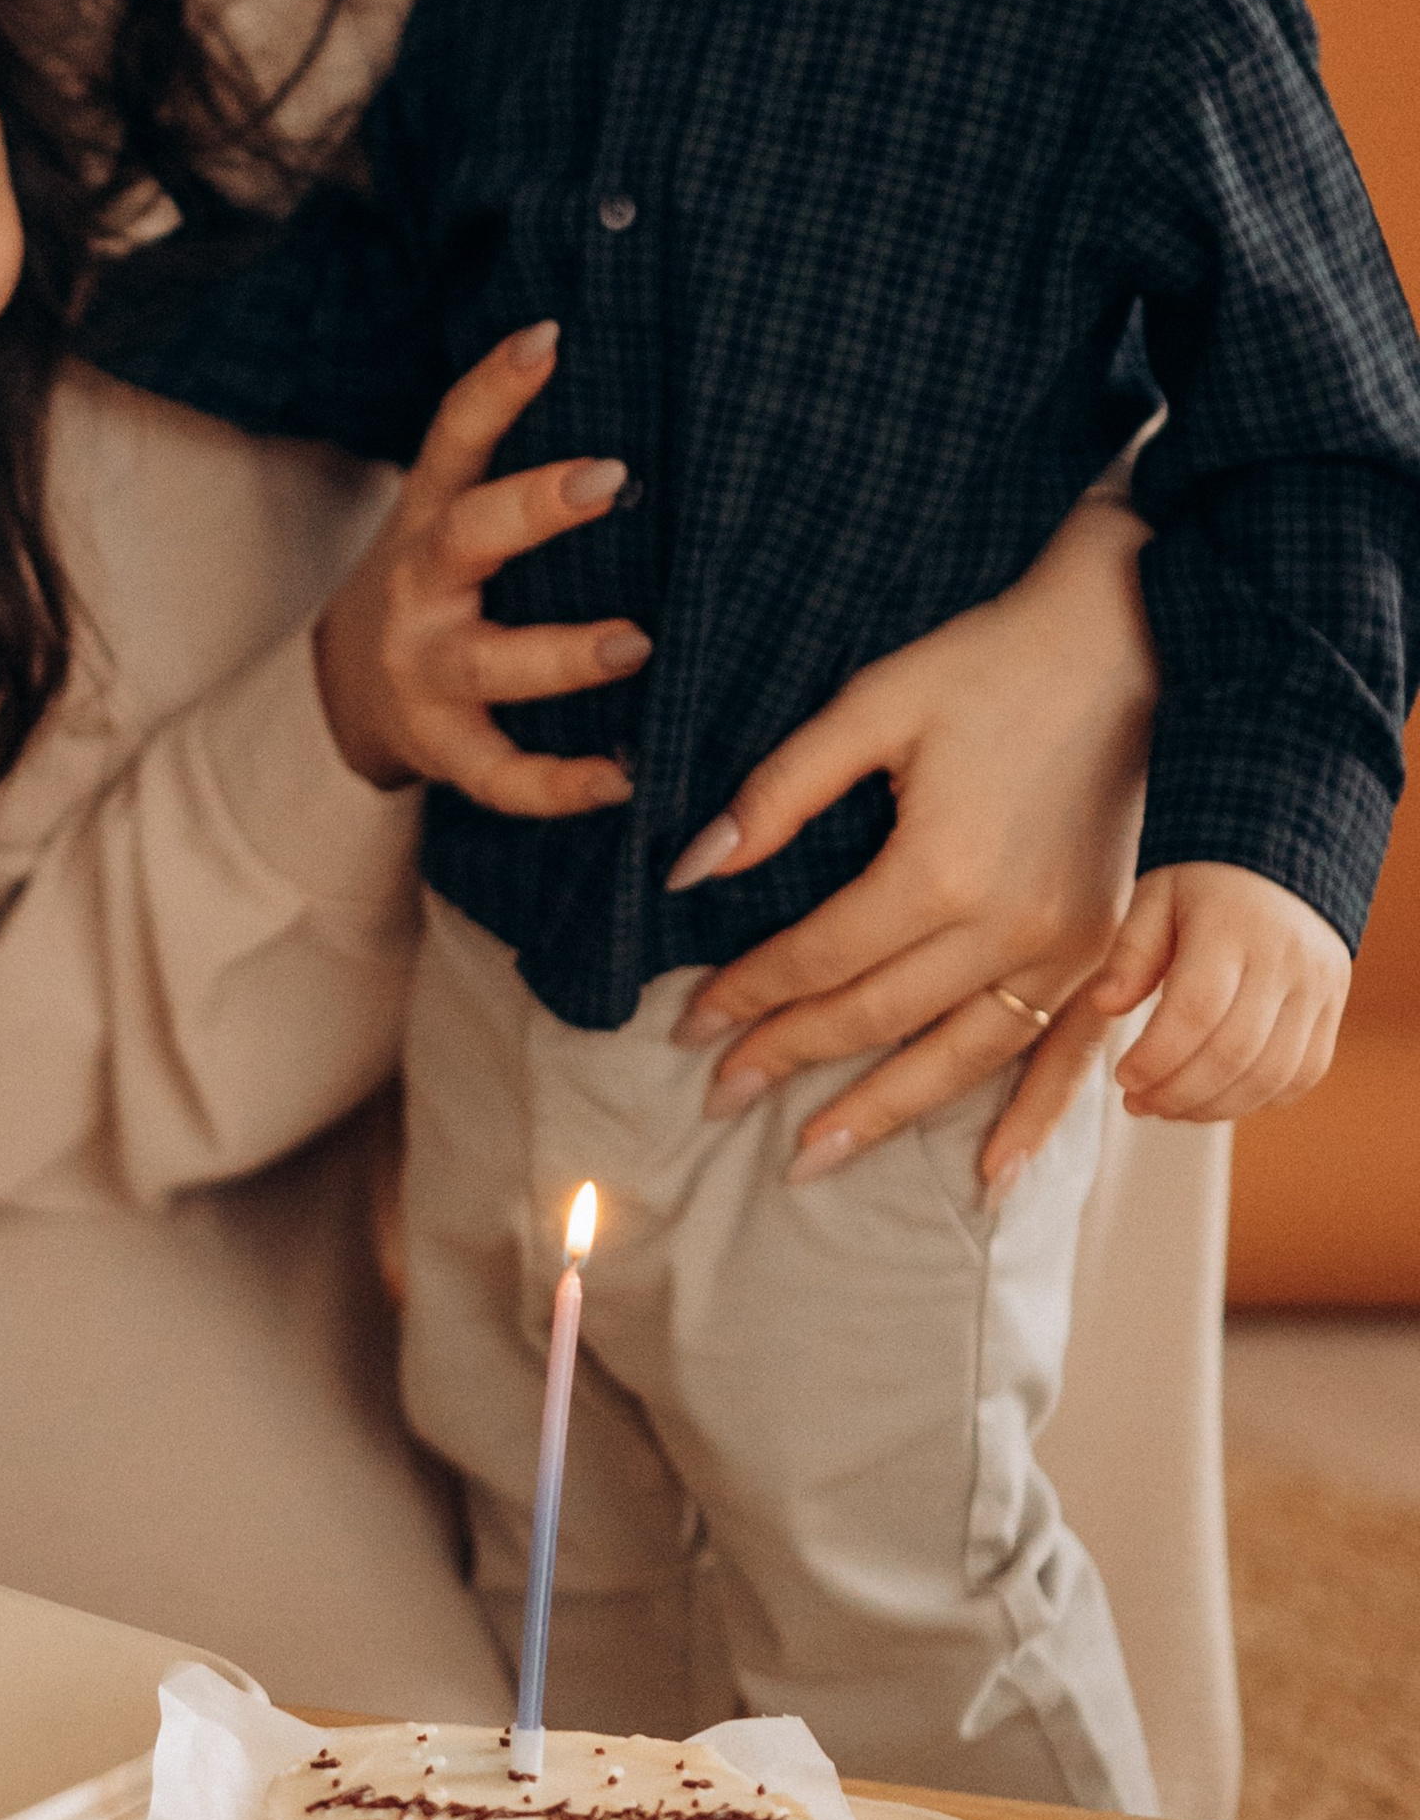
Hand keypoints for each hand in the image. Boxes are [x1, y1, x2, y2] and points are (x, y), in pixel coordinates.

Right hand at [312, 324, 653, 816]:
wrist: (347, 692)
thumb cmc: (438, 587)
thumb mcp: (452, 518)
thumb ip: (522, 476)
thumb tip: (653, 395)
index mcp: (429, 517)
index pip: (454, 437)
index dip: (495, 387)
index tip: (549, 336)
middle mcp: (421, 588)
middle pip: (466, 537)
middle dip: (533, 508)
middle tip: (610, 477)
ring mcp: (428, 671)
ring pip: (491, 662)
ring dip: (562, 654)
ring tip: (636, 645)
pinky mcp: (444, 748)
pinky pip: (499, 773)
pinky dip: (560, 783)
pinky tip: (626, 776)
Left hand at [663, 497, 1156, 1187]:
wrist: (1130, 641)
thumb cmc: (991, 663)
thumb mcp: (872, 705)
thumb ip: (779, 793)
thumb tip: (693, 870)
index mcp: (941, 869)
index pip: (819, 959)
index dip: (746, 995)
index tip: (688, 1025)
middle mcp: (1010, 928)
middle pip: (875, 1019)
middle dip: (788, 1060)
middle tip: (718, 1098)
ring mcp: (1072, 950)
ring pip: (958, 1059)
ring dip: (881, 1114)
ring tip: (811, 1157)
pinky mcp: (1108, 952)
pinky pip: (1062, 1058)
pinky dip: (1027, 1122)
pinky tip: (989, 1178)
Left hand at [1088, 863, 1349, 1120]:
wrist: (1281, 856)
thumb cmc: (1203, 878)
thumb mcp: (1156, 895)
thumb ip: (1131, 951)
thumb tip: (1105, 1007)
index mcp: (1233, 926)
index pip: (1197, 1010)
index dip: (1158, 1057)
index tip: (1123, 1079)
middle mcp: (1284, 960)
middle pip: (1234, 1051)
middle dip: (1179, 1092)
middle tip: (1138, 1104)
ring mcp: (1318, 986)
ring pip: (1272, 1073)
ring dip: (1215, 1106)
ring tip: (1169, 1108)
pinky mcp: (1333, 1006)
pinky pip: (1304, 1072)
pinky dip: (1259, 1098)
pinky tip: (1216, 1099)